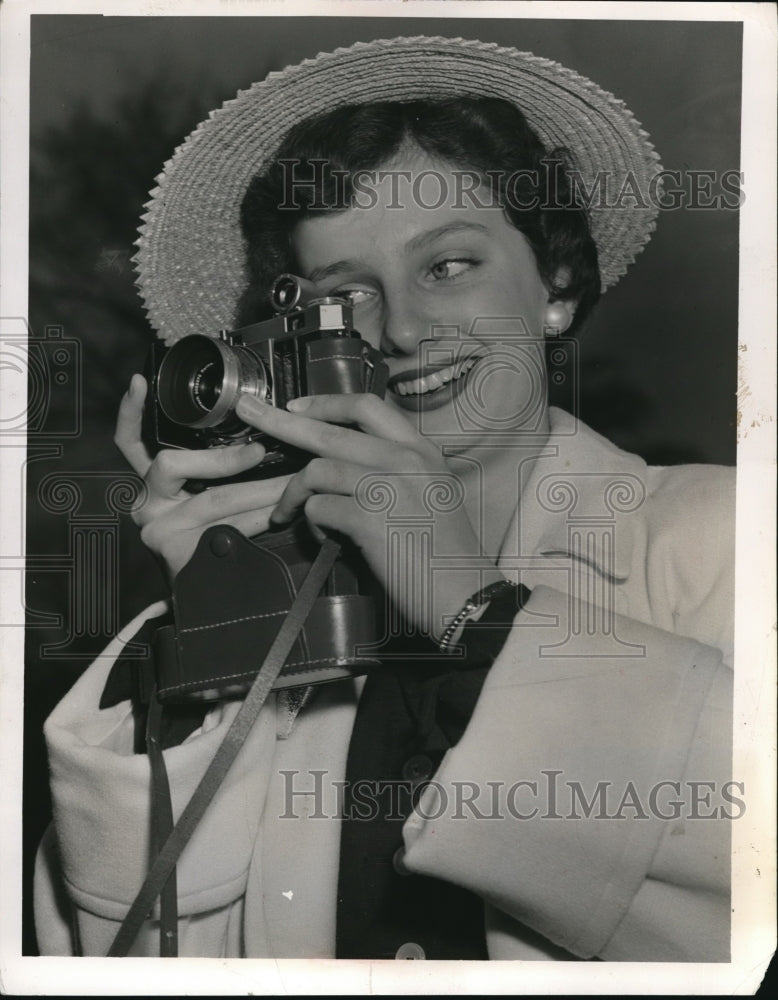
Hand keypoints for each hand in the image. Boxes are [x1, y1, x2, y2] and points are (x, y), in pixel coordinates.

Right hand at [115, 374, 291, 578]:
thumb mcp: (199, 499)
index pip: (130, 442)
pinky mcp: (178, 555)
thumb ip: (207, 472)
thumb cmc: (210, 539)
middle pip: (176, 465)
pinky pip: (229, 529)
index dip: (131, 413)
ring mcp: (159, 530)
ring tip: (292, 483)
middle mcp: (147, 504)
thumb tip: (255, 441)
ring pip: (214, 499)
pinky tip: (279, 514)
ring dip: (261, 490)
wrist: (211, 601)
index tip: (140, 383)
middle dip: (228, 459)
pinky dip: (259, 520)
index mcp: (150, 485)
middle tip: (264, 451)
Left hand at [234, 393, 502, 639]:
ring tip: (285, 513)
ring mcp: (388, 486)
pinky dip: (310, 524)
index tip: (297, 406)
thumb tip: (348, 461)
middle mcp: (405, 459)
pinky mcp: (370, 518)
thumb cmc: (445, 551)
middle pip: (329, 431)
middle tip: (250, 411)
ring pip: (317, 471)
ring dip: (294, 494)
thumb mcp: (432, 491)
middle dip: (281, 422)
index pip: (367, 407)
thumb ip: (397, 469)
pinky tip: (322, 537)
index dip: (326, 403)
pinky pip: (319, 509)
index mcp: (421, 449)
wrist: (463, 592)